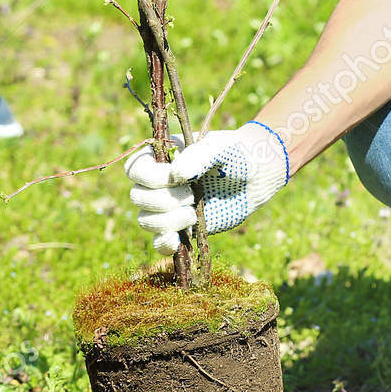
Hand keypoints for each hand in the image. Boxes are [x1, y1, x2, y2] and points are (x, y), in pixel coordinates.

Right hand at [124, 123, 289, 253]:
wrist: (254, 175)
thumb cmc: (234, 154)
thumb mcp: (218, 148)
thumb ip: (198, 156)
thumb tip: (176, 176)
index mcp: (159, 157)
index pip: (135, 170)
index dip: (150, 178)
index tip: (178, 178)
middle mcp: (158, 183)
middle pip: (138, 198)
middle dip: (165, 200)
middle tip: (192, 194)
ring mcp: (167, 207)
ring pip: (146, 221)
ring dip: (169, 220)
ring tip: (194, 212)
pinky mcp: (180, 228)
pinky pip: (160, 242)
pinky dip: (165, 243)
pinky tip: (178, 239)